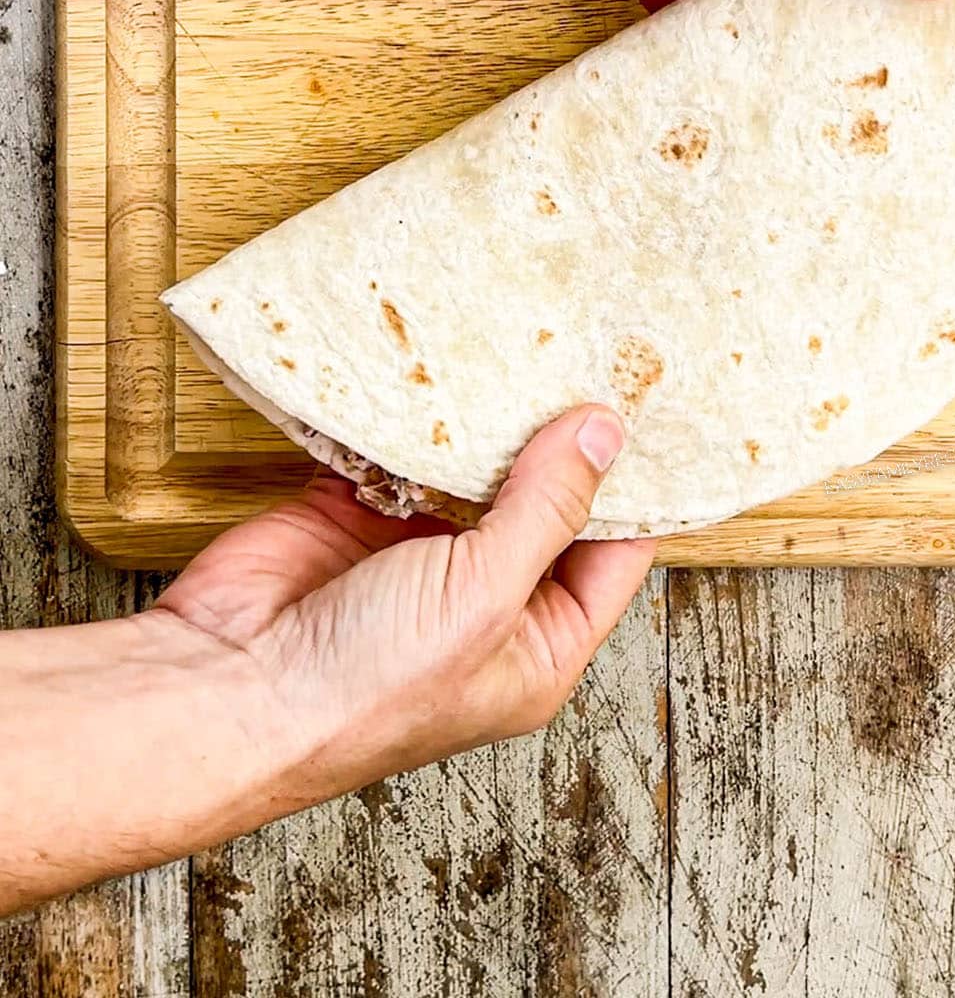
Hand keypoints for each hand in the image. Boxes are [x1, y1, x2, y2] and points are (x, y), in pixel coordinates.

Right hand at [154, 406, 652, 803]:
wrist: (228, 687)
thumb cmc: (365, 683)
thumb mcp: (485, 595)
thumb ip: (548, 508)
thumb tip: (604, 433)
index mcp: (536, 647)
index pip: (612, 555)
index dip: (632, 485)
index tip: (646, 406)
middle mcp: (483, 603)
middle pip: (544, 503)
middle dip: (558, 438)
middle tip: (585, 357)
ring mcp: (417, 557)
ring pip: (472, 469)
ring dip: (487, 419)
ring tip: (522, 348)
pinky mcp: (355, 515)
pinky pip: (397, 451)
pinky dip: (411, 416)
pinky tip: (437, 370)